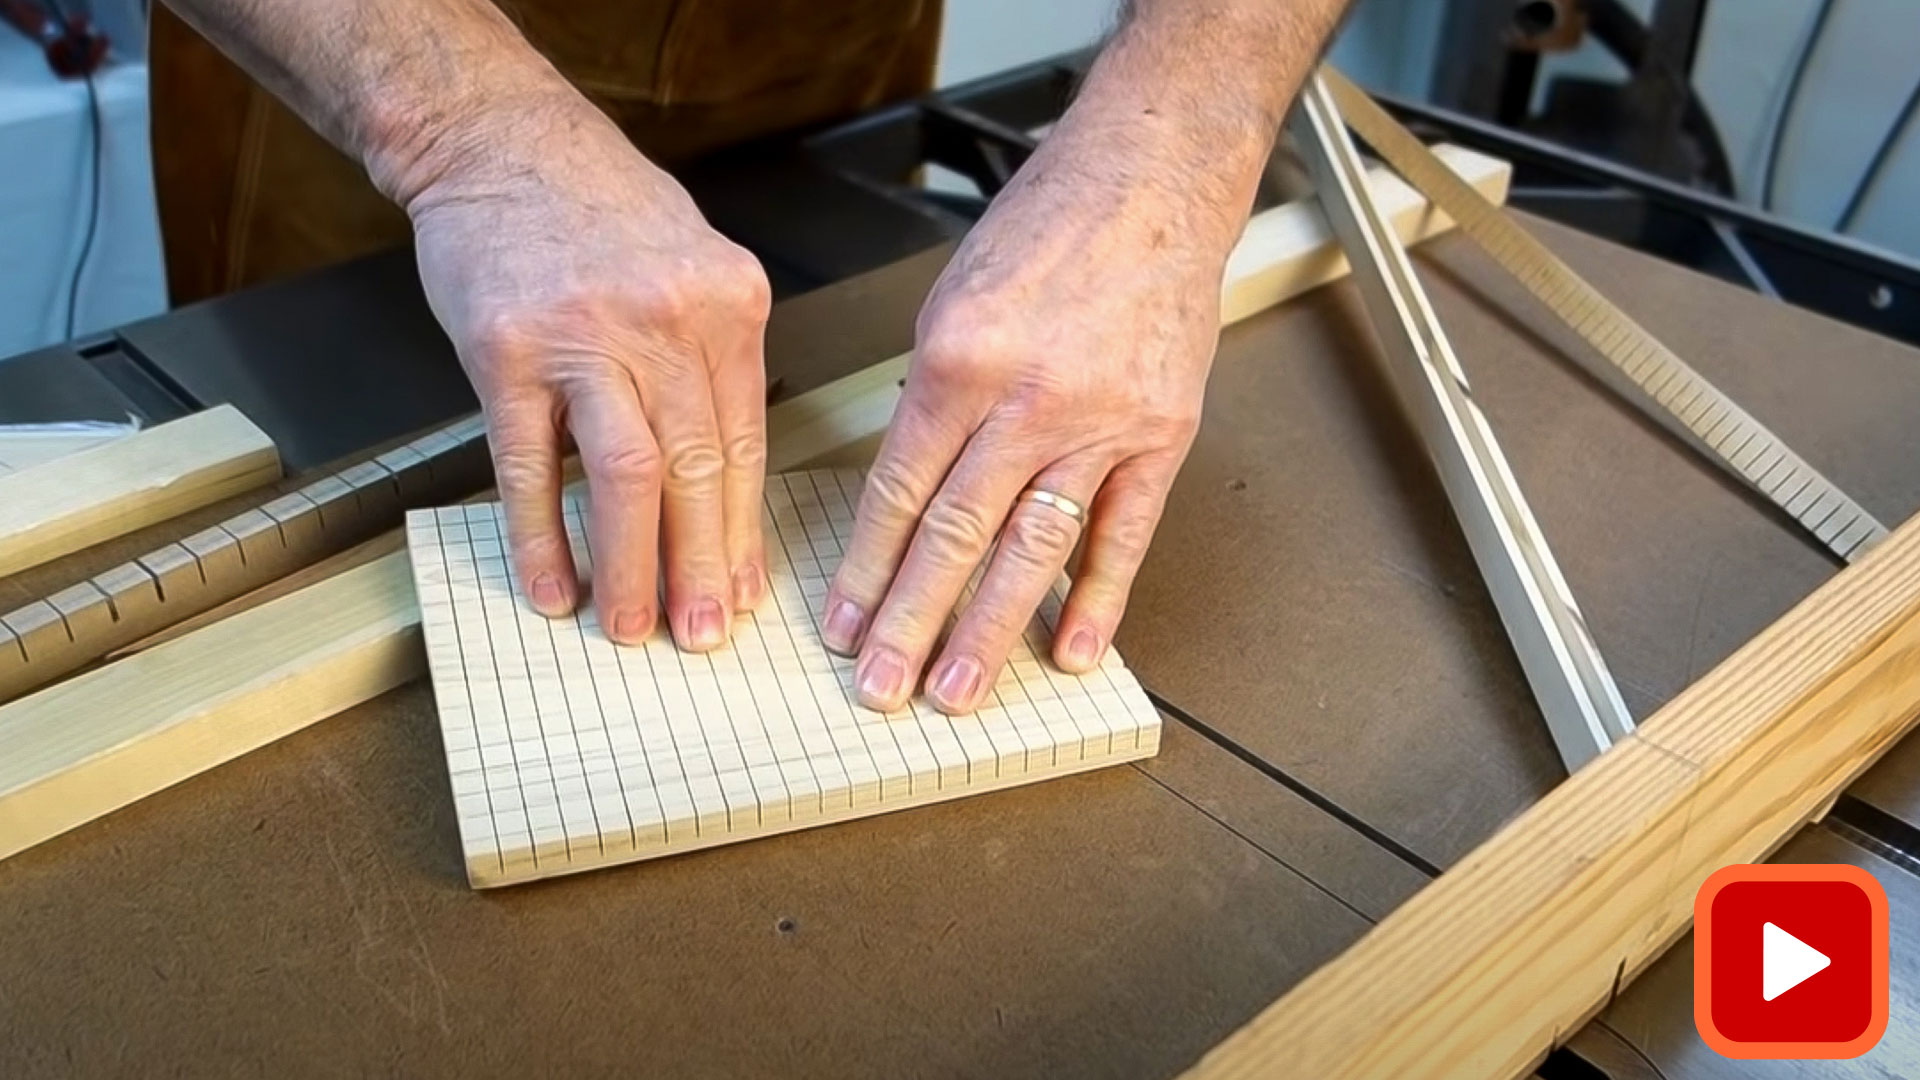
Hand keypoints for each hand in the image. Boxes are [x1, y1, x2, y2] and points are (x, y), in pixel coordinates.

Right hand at [404, 96, 771, 648]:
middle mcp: (666, 319)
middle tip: (705, 635)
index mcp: (728, 305)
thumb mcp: (692, 267)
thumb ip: (711, 365)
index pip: (746, 443)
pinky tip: (555, 584)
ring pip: (628, 474)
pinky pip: (528, 463)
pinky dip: (542, 533)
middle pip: (698, 468)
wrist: (499, 139)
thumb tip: (722, 489)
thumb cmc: (598, 208)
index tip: (745, 593)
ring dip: (634, 564)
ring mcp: (584, 334)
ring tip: (635, 627)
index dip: (744, 531)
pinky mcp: (505, 349)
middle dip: (705, 566)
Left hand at [820, 167, 1227, 713]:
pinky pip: (1124, 533)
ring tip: (958, 691)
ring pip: (1034, 548)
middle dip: (911, 622)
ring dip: (990, 629)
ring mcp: (1101, 422)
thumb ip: (932, 401)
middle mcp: (1028, 398)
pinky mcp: (1162, 434)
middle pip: (956, 535)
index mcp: (959, 361)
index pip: (898, 492)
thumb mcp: (952, 303)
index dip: (866, 570)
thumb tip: (911, 491)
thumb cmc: (1049, 228)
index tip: (844, 624)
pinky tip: (1070, 650)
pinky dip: (1098, 598)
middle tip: (883, 689)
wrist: (1152, 181)